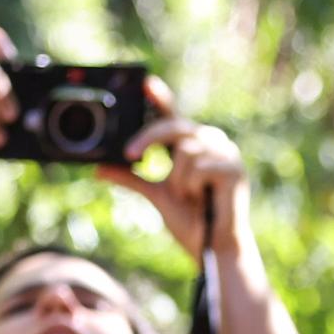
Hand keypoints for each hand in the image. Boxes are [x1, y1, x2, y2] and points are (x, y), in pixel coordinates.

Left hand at [103, 97, 247, 255]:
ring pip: (185, 150)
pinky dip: (193, 186)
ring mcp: (226, 153)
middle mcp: (212, 143)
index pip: (174, 117)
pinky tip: (203, 198)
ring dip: (178, 179)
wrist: (213, 249)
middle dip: (150, 138)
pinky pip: (199, 167)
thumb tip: (99, 168)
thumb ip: (131, 178)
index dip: (161, 99)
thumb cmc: (190, 220)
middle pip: (175, 126)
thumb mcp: (155, 195)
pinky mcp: (234, 168)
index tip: (145, 83)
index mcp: (193, 146)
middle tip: (129, 153)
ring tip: (189, 196)